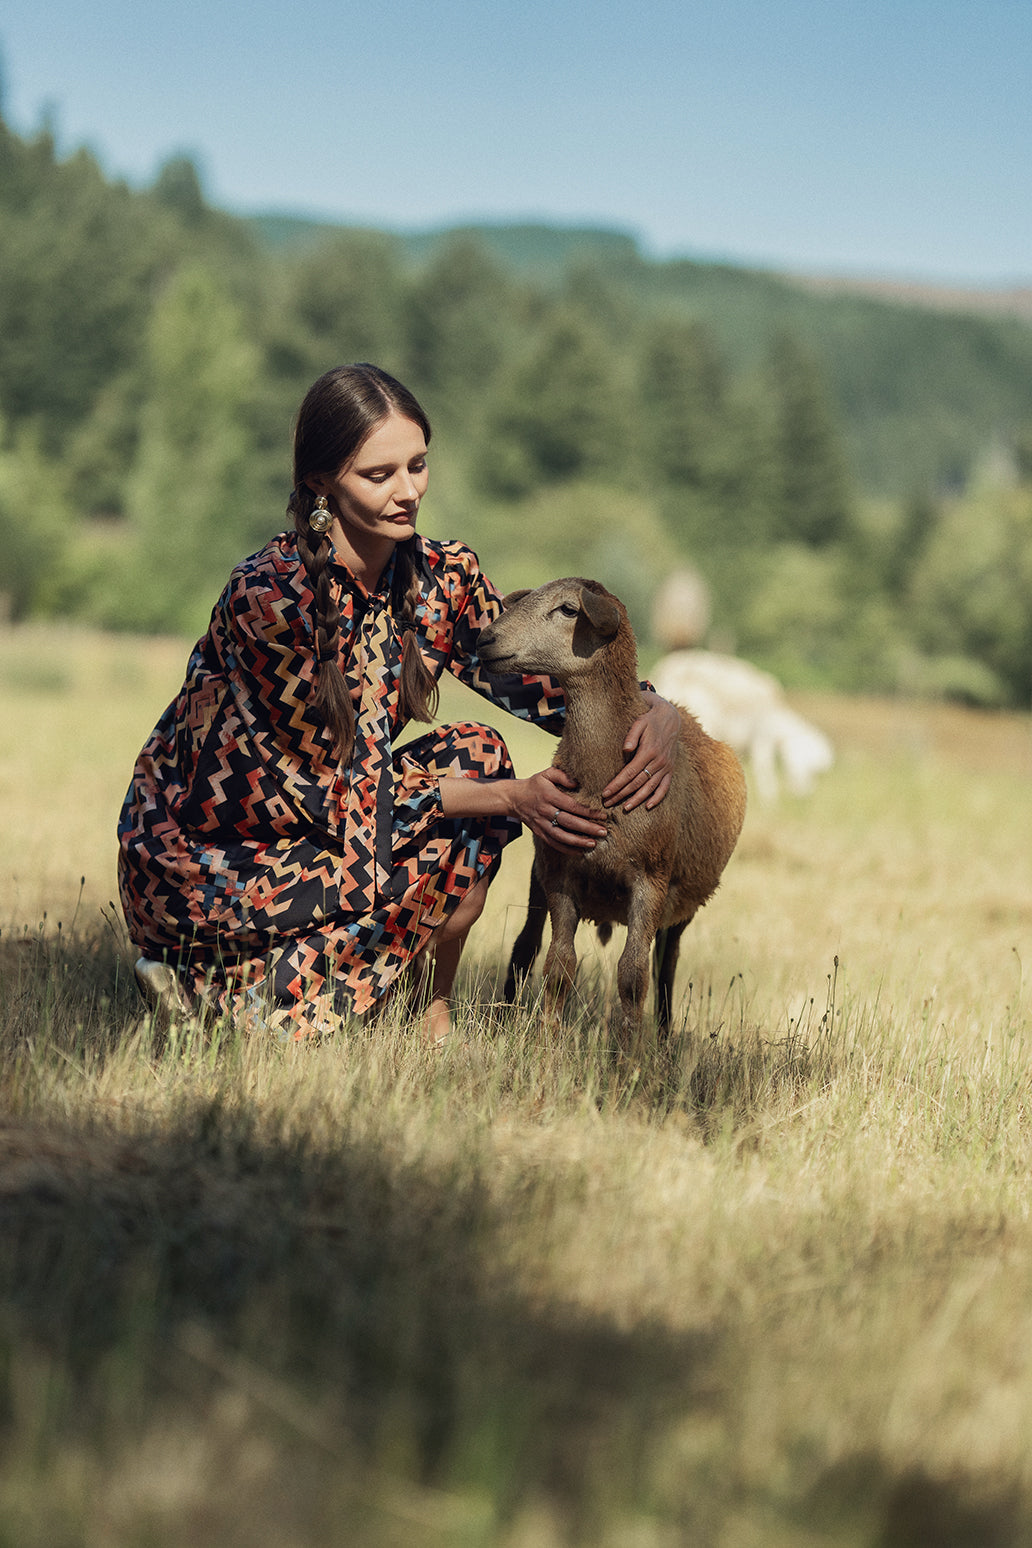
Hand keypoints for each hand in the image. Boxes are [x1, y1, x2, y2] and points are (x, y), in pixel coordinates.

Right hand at [511, 766, 607, 852]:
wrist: (513, 798)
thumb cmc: (535, 784)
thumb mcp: (547, 773)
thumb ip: (563, 775)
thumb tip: (578, 782)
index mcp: (549, 795)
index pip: (572, 806)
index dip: (588, 812)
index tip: (603, 815)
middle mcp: (545, 811)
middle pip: (569, 822)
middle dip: (587, 828)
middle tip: (604, 832)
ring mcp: (541, 823)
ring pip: (561, 836)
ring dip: (578, 841)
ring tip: (593, 844)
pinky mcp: (539, 832)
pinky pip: (553, 843)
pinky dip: (566, 849)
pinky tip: (579, 852)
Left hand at [602, 691, 679, 811]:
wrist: (671, 717)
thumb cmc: (650, 720)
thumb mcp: (640, 722)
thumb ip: (632, 735)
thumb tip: (625, 749)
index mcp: (648, 751)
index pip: (629, 773)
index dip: (616, 784)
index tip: (605, 793)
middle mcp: (658, 761)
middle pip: (637, 783)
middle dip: (621, 794)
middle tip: (607, 804)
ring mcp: (666, 767)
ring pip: (650, 788)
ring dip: (637, 800)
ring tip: (624, 808)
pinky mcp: (670, 769)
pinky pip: (665, 787)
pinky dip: (658, 798)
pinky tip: (648, 806)